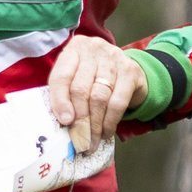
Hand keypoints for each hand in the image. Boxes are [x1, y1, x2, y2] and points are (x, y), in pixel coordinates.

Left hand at [46, 34, 146, 155]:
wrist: (127, 70)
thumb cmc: (94, 77)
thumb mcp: (76, 78)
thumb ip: (66, 94)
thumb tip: (64, 123)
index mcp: (74, 49)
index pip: (61, 76)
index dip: (60, 101)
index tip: (64, 122)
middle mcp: (93, 49)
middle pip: (80, 89)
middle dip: (79, 120)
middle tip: (79, 141)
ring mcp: (114, 58)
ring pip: (99, 97)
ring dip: (95, 125)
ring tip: (91, 142)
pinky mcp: (131, 71)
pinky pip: (118, 102)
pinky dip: (110, 121)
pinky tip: (106, 133)